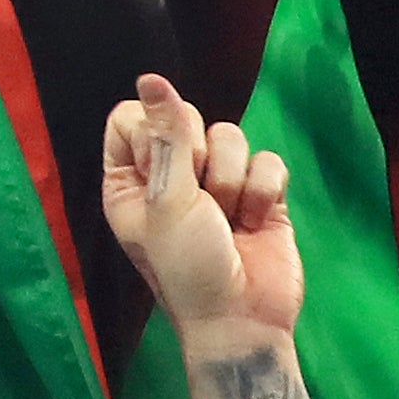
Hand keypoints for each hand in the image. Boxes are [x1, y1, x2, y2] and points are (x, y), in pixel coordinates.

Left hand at [103, 77, 303, 349]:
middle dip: (199, 156)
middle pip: (185, 118)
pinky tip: (256, 222)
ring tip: (228, 219)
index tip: (160, 167)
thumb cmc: (188, 266)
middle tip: (199, 200)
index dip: (151, 131)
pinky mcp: (261, 195)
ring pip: (231, 135)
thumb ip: (166, 137)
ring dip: (232, 180)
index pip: (131, 115)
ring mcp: (218, 184)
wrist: (242, 320)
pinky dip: (264, 190)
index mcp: (130, 176)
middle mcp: (171, 174)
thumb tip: (151, 78)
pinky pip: (268, 160)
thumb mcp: (168, 200)